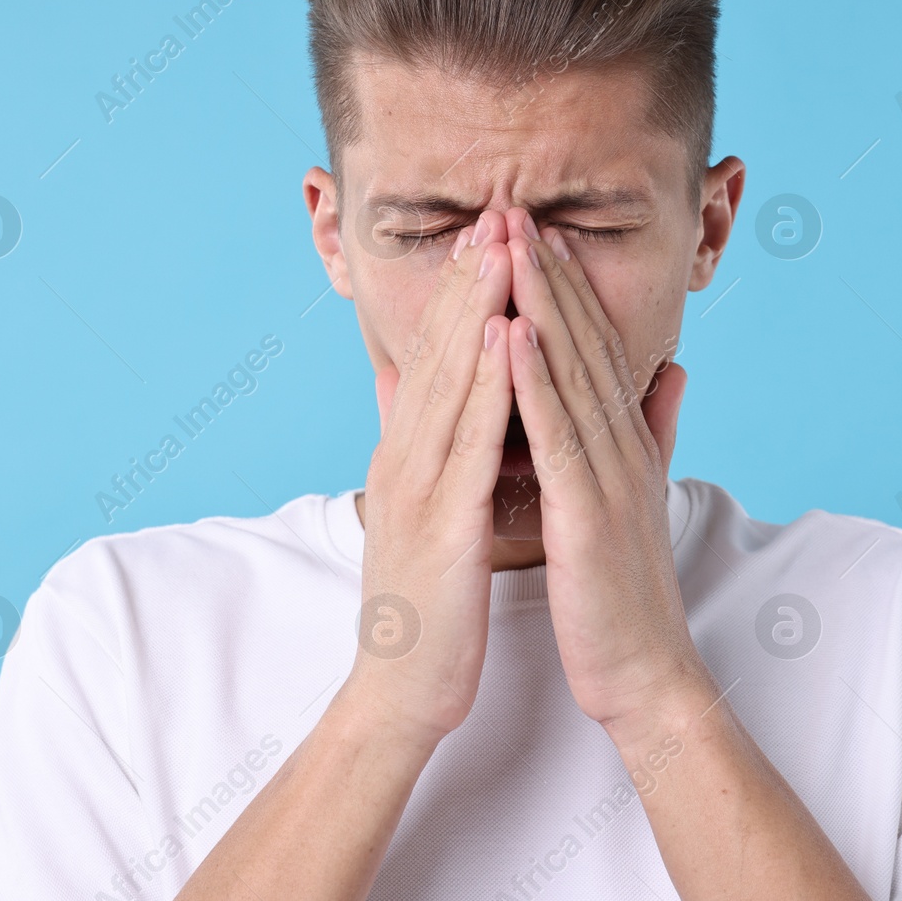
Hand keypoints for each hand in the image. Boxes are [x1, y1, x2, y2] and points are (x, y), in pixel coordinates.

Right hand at [343, 210, 514, 744]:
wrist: (401, 691)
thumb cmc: (426, 605)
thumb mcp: (427, 513)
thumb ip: (427, 451)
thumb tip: (422, 394)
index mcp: (410, 455)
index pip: (438, 359)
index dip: (463, 293)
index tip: (490, 234)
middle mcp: (405, 458)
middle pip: (439, 352)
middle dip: (469, 278)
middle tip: (495, 209)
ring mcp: (416, 487)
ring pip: (449, 380)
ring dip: (474, 307)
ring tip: (500, 244)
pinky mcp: (438, 523)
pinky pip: (464, 442)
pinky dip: (481, 384)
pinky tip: (498, 336)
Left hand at [501, 207, 713, 727]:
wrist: (647, 674)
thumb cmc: (626, 594)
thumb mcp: (640, 499)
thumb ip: (655, 432)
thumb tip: (671, 373)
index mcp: (624, 445)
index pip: (593, 350)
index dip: (566, 287)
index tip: (535, 230)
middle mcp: (622, 448)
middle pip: (582, 344)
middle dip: (547, 273)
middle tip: (517, 207)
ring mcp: (610, 477)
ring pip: (571, 375)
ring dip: (540, 304)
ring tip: (511, 242)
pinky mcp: (590, 513)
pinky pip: (558, 436)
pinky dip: (534, 381)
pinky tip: (512, 332)